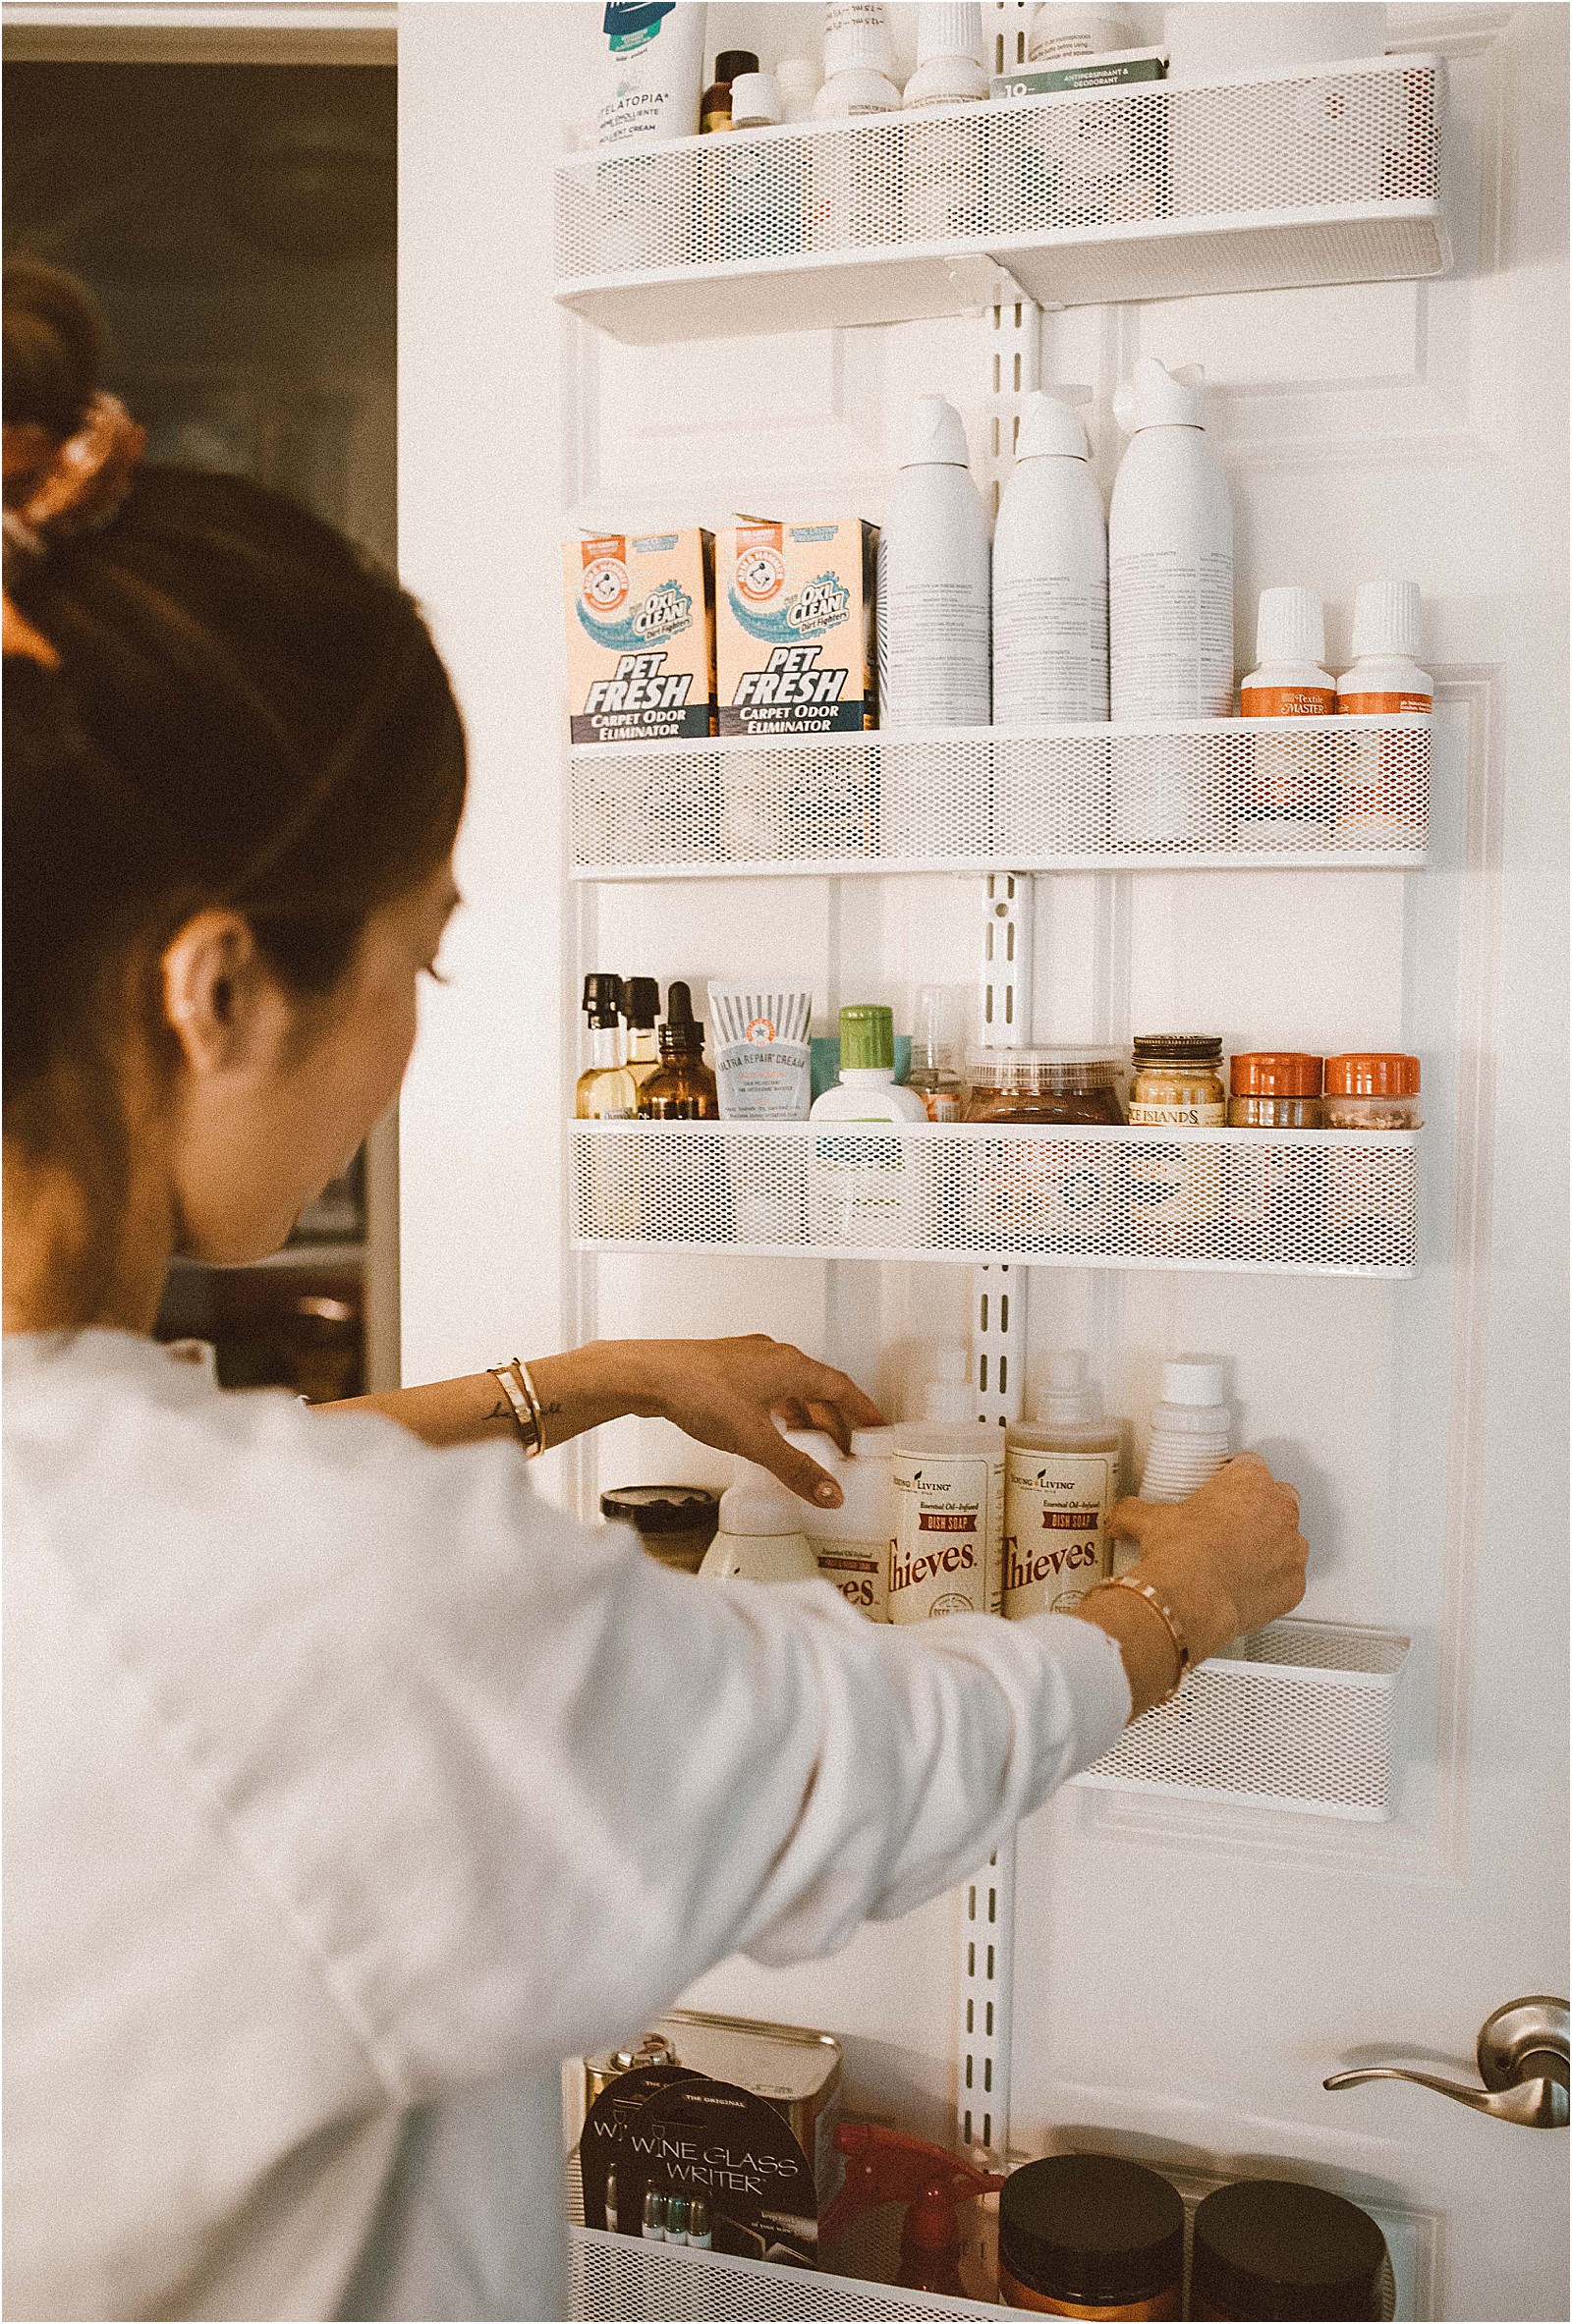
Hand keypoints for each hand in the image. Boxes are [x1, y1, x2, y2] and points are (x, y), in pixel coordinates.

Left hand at [607, 1335, 885, 1506]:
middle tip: (846, 1447)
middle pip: (818, 1388)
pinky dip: (778, 1410)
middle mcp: (773, 1356)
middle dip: (835, 1420)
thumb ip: (795, 1470)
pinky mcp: (726, 1368)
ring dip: (805, 1416)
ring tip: (810, 1444)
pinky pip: (766, 1388)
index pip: (842, 1388)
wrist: (648, 1375)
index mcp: (791, 1365)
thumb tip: (829, 1492)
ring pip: (790, 1388)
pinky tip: (768, 1429)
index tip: (877, 1427)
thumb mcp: (756, 1441)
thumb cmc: (698, 1391)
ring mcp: (748, 1359)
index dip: (863, 1410)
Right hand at [1108, 1452, 1308, 1664]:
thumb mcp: (1148, 1520)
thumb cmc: (1180, 1554)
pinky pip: (1288, 1579)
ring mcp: (1292, 1549)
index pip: (1249, 1466)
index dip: (1233, 1478)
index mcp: (1250, 1481)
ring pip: (1289, 1539)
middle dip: (1259, 1508)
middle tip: (1229, 1525)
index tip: (1220, 1491)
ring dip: (1270, 1545)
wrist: (1192, 1601)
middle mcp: (1279, 1510)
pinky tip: (1246, 1588)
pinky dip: (1272, 1583)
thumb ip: (1134, 1511)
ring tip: (1237, 1560)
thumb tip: (1119, 1517)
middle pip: (1278, 1497)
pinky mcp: (1295, 1585)